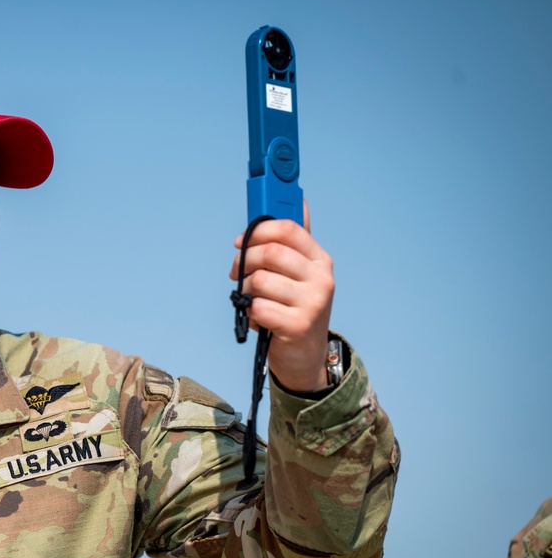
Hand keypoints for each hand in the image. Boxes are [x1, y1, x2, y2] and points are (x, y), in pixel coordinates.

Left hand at [228, 201, 334, 391]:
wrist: (306, 356)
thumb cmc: (295, 308)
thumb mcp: (299, 273)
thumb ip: (295, 241)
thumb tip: (299, 201)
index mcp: (320, 260)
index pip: (287, 230)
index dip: (258, 231)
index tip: (241, 241)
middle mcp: (321, 279)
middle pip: (269, 253)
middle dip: (244, 261)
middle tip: (236, 274)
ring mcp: (312, 303)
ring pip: (259, 281)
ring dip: (245, 291)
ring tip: (252, 300)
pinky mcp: (298, 326)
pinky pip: (257, 308)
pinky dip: (250, 313)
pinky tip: (259, 319)